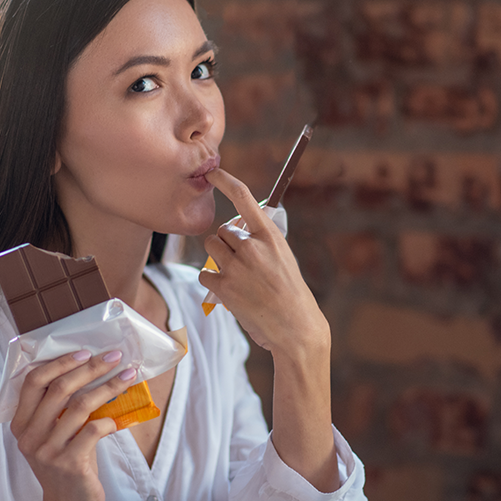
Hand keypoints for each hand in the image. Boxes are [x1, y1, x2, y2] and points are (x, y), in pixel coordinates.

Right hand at [10, 349, 135, 500]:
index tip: (84, 352)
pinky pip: (93, 430)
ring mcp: (47, 451)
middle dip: (91, 368)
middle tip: (114, 356)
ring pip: (81, 406)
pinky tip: (117, 420)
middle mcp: (29, 436)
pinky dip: (109, 420)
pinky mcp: (69, 464)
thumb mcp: (55, 435)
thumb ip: (61, 409)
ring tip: (128, 376)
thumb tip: (93, 370)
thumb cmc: (67, 464)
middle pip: (59, 388)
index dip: (59, 363)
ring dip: (109, 387)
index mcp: (21, 423)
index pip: (33, 381)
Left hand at [199, 167, 329, 359]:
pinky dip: (212, 280)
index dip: (225, 181)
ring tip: (237, 276)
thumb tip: (237, 225)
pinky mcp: (224, 287)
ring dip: (218, 258)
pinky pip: (205, 272)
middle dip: (227, 243)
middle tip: (241, 262)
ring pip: (211, 247)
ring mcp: (237, 267)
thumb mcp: (283, 257)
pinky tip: (230, 291)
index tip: (212, 172)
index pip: (244, 198)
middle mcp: (253, 247)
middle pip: (222, 230)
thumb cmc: (289, 292)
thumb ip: (261, 239)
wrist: (295, 328)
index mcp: (270, 236)